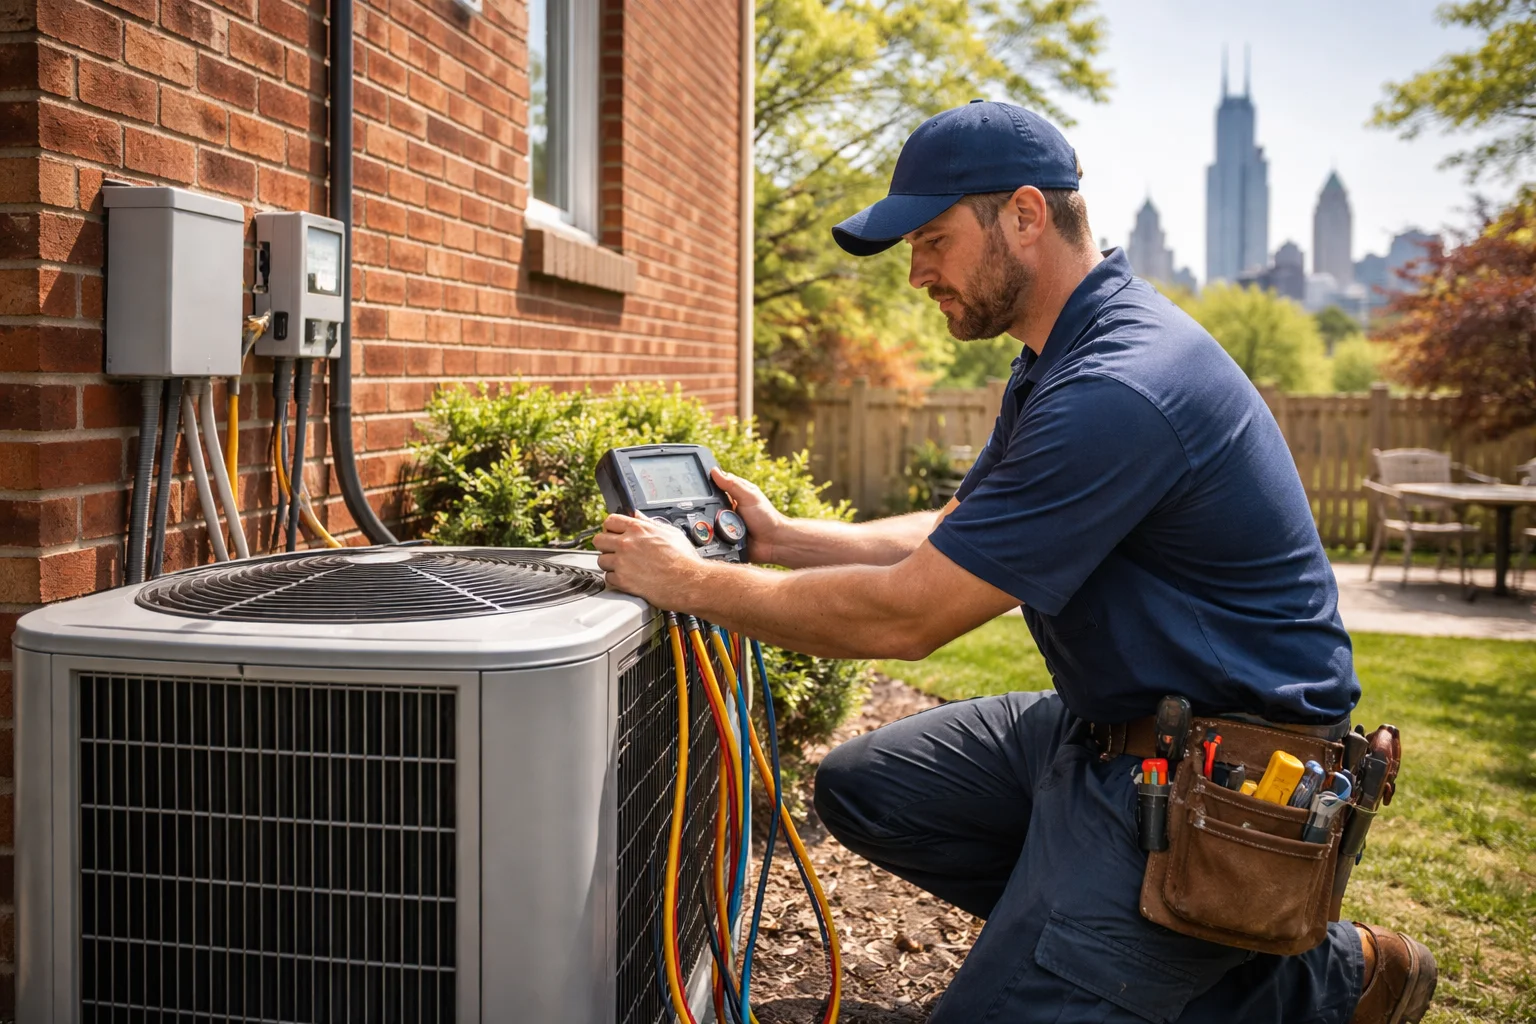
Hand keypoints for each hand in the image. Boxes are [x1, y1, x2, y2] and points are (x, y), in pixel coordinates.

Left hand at [593, 512, 713, 607]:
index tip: (613, 533)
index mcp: (638, 529)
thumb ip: (649, 522)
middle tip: (614, 550)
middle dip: (605, 545)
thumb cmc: (683, 559)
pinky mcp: (623, 580)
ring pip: (601, 560)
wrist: (688, 581)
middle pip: (599, 540)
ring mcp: (623, 563)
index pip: (610, 521)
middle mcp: (627, 544)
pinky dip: (616, 579)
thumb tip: (637, 516)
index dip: (610, 528)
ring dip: (610, 564)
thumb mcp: (670, 532)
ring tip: (623, 566)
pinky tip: (627, 578)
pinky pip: (608, 578)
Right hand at [711, 468, 784, 563]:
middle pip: (706, 507)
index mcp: (733, 496)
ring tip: (708, 527)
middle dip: (703, 510)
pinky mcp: (723, 541)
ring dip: (706, 525)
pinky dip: (710, 539)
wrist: (774, 543)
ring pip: (706, 524)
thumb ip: (732, 484)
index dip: (704, 487)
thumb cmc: (766, 517)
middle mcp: (726, 510)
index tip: (693, 487)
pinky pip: (711, 540)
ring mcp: (724, 526)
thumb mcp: (749, 496)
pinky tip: (709, 539)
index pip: (713, 488)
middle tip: (704, 512)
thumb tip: (714, 471)